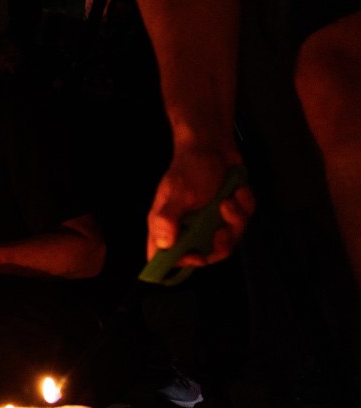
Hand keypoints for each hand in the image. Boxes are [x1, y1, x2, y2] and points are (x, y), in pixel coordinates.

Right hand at [147, 145, 253, 265]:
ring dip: (235, 220)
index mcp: (167, 225)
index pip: (163, 257)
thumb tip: (163, 245)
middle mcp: (188, 227)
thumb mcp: (177, 193)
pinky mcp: (228, 214)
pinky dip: (244, 206)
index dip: (179, 263)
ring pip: (229, 239)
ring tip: (230, 200)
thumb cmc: (189, 167)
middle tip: (223, 228)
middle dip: (220, 243)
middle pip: (205, 254)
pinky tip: (237, 190)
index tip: (197, 255)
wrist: (212, 144)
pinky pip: (242, 221)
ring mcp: (210, 222)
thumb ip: (167, 220)